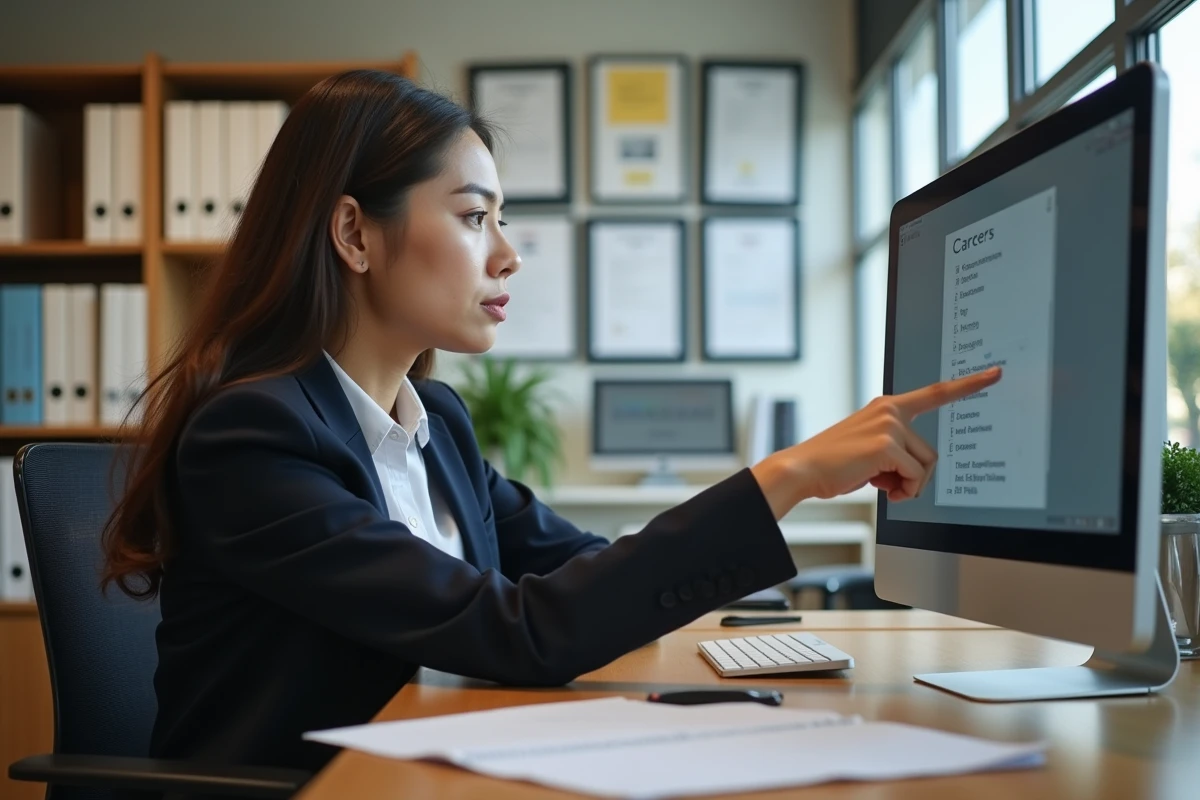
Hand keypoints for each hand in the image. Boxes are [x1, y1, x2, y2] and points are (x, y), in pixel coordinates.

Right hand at [751, 367, 1001, 517]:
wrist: (803, 469)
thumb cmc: (833, 464)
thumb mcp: (868, 451)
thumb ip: (894, 450)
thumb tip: (912, 476)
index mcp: (887, 407)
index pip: (935, 393)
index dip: (968, 384)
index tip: (995, 373)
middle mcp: (890, 410)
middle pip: (931, 453)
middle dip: (913, 477)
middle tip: (886, 483)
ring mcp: (889, 425)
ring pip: (924, 466)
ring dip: (906, 484)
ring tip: (877, 483)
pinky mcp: (887, 443)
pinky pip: (913, 476)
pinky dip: (901, 490)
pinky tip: (876, 486)